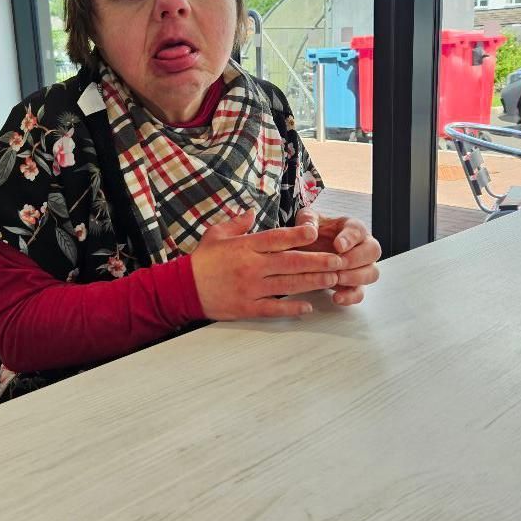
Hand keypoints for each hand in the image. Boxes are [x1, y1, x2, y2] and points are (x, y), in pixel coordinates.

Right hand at [190, 208, 344, 320]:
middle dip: (316, 262)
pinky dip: (292, 309)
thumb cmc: (201, 260)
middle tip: (338, 261)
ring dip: (312, 283)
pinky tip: (308, 307)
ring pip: (287, 286)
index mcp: (245, 246)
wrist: (182, 288)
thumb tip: (253, 211)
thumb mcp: (216, 234)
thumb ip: (237, 223)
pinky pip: (274, 309)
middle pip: (290, 263)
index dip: (297, 235)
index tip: (315, 232)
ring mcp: (250, 288)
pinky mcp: (246, 307)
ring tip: (331, 279)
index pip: (276, 238)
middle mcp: (251, 267)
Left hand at [294, 209, 380, 305]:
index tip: (338, 246)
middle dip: (355, 259)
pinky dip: (350, 297)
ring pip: (372, 273)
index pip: (358, 230)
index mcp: (352, 227)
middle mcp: (362, 246)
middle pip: (373, 251)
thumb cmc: (310, 232)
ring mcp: (360, 266)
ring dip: (356, 277)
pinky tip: (336, 297)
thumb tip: (310, 231)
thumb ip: (307, 220)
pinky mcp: (354, 284)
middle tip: (338, 264)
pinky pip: (360, 293)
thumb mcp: (306, 220)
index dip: (350, 239)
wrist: (306, 249)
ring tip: (336, 279)